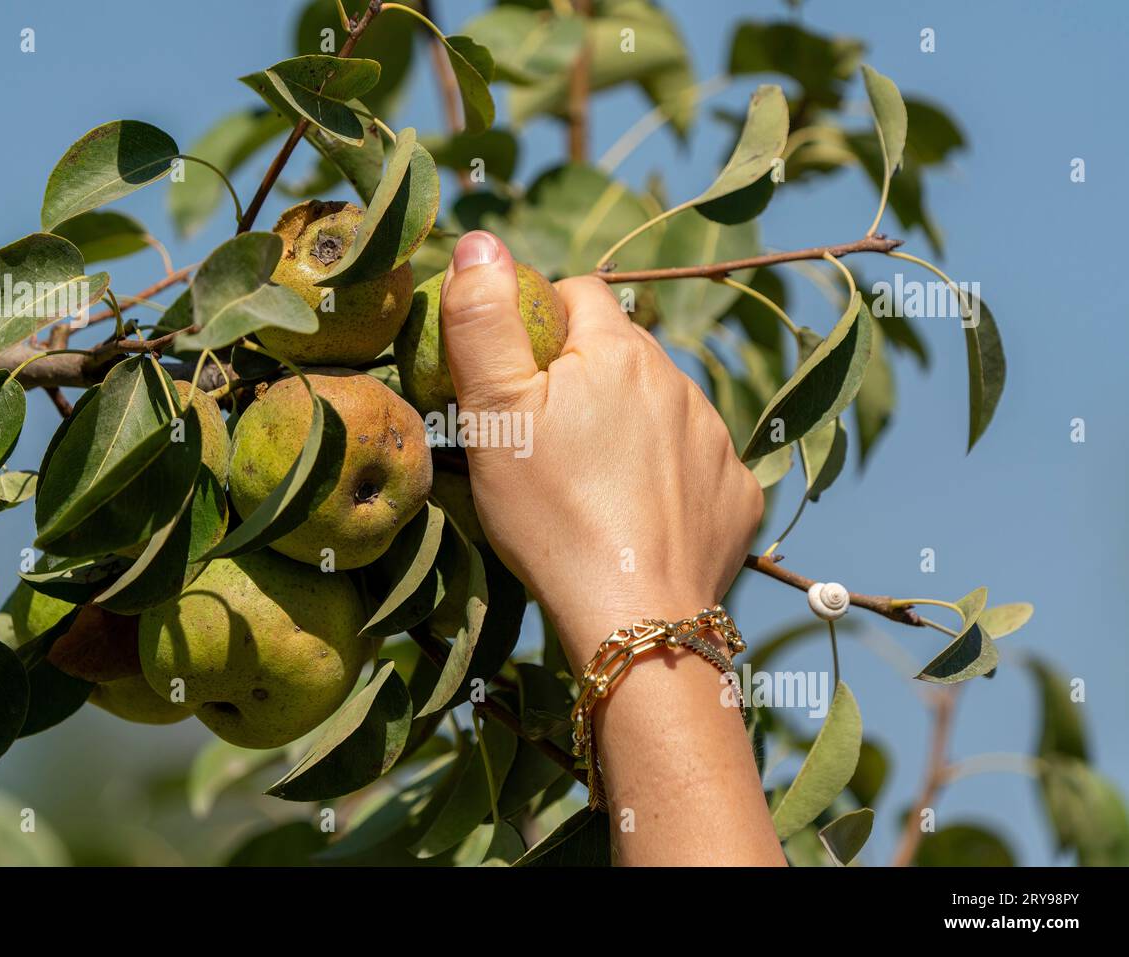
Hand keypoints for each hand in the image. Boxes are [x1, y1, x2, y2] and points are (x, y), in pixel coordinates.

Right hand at [439, 231, 763, 666]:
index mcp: (618, 351)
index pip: (579, 292)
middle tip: (544, 437)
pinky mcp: (736, 491)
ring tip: (590, 486)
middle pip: (621, 352)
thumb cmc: (551, 514)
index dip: (541, 320)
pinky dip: (667, 476)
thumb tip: (481, 240)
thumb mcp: (493, 413)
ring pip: (660, 406)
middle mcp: (678, 380)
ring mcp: (715, 438)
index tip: (517, 373)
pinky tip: (636, 517)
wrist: (635, 617)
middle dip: (584, 376)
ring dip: (628, 425)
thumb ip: (482, 320)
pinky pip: (696, 463)